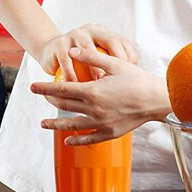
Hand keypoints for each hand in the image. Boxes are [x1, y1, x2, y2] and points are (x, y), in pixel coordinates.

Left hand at [31, 46, 169, 145]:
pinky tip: (68, 141)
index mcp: (93, 91)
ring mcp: (102, 123)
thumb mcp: (115, 63)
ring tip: (43, 124)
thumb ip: (91, 56)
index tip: (33, 86)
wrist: (158, 100)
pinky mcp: (110, 133)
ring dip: (56, 125)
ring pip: (72, 125)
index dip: (45, 88)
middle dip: (49, 101)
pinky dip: (77, 140)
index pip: (62, 89)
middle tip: (39, 97)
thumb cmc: (138, 79)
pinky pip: (89, 139)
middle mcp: (94, 109)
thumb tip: (72, 51)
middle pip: (64, 106)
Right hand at [37, 23, 137, 81]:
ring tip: (97, 85)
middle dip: (116, 59)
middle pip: (109, 40)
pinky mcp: (59, 44)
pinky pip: (67, 60)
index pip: (121, 41)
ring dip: (92, 69)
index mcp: (104, 32)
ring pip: (87, 50)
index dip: (128, 56)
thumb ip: (114, 64)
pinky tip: (75, 87)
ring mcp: (74, 34)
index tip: (130, 75)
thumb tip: (135, 78)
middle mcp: (91, 30)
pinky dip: (71, 74)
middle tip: (117, 79)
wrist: (53, 53)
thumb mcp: (99, 58)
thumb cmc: (81, 61)